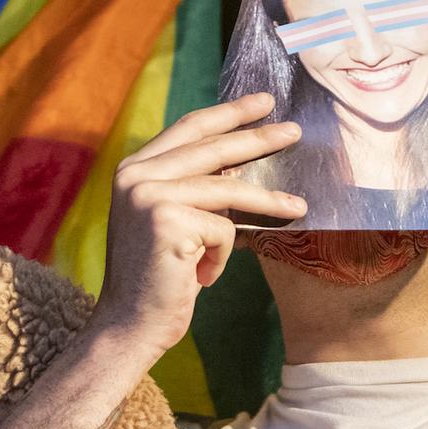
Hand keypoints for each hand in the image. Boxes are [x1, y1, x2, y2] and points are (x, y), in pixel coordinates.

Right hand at [92, 93, 303, 358]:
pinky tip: (200, 276)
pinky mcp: (167, 221)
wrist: (129, 327)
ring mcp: (148, 195)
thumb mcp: (176, 222)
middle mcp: (135, 175)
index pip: (189, 128)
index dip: (228, 113)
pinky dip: (221, 257)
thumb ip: (197, 188)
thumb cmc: (159, 278)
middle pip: (212, 147)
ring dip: (268, 202)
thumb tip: (244, 162)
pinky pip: (223, 229)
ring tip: (299, 208)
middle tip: (295, 131)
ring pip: (228, 188)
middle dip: (259, 138)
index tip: (262, 102)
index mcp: (134, 169)